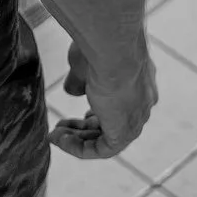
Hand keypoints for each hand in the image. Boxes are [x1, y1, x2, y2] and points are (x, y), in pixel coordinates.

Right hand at [49, 34, 156, 160]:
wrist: (112, 48)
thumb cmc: (100, 47)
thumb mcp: (84, 63)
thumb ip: (79, 79)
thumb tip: (73, 91)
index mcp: (138, 82)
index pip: (119, 105)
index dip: (98, 113)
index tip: (80, 116)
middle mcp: (141, 102)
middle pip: (112, 123)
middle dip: (83, 128)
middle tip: (59, 128)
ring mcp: (136, 118)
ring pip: (106, 138)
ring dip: (78, 140)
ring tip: (55, 136)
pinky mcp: (125, 132)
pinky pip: (102, 150)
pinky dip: (79, 148)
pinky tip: (60, 140)